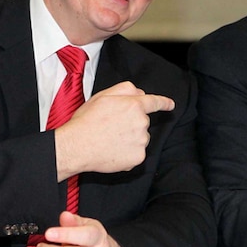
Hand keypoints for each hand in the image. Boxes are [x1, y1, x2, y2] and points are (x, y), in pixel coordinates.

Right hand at [54, 81, 174, 179]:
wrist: (76, 146)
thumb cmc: (86, 121)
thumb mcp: (102, 96)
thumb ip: (124, 89)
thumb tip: (140, 93)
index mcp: (134, 105)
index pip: (154, 102)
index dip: (164, 103)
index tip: (171, 105)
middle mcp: (141, 122)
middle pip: (142, 122)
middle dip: (131, 124)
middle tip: (110, 128)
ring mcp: (141, 141)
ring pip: (140, 138)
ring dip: (129, 139)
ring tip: (109, 140)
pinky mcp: (138, 158)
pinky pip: (136, 154)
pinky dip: (127, 154)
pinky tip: (112, 152)